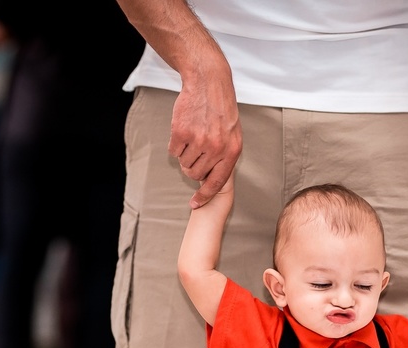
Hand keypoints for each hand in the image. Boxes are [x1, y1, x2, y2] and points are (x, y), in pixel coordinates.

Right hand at [170, 70, 241, 208]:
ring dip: (184, 155)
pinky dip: (175, 144)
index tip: (195, 204)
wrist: (209, 83)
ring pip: (184, 163)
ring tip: (192, 137)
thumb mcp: (233, 135)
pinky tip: (184, 130)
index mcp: (231, 151)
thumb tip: (212, 179)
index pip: (217, 182)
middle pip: (196, 174)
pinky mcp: (181, 132)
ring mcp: (198, 140)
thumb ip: (225, 157)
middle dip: (192, 168)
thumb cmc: (221, 110)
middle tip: (194, 154)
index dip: (204, 196)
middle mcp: (216, 148)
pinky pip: (173, 151)